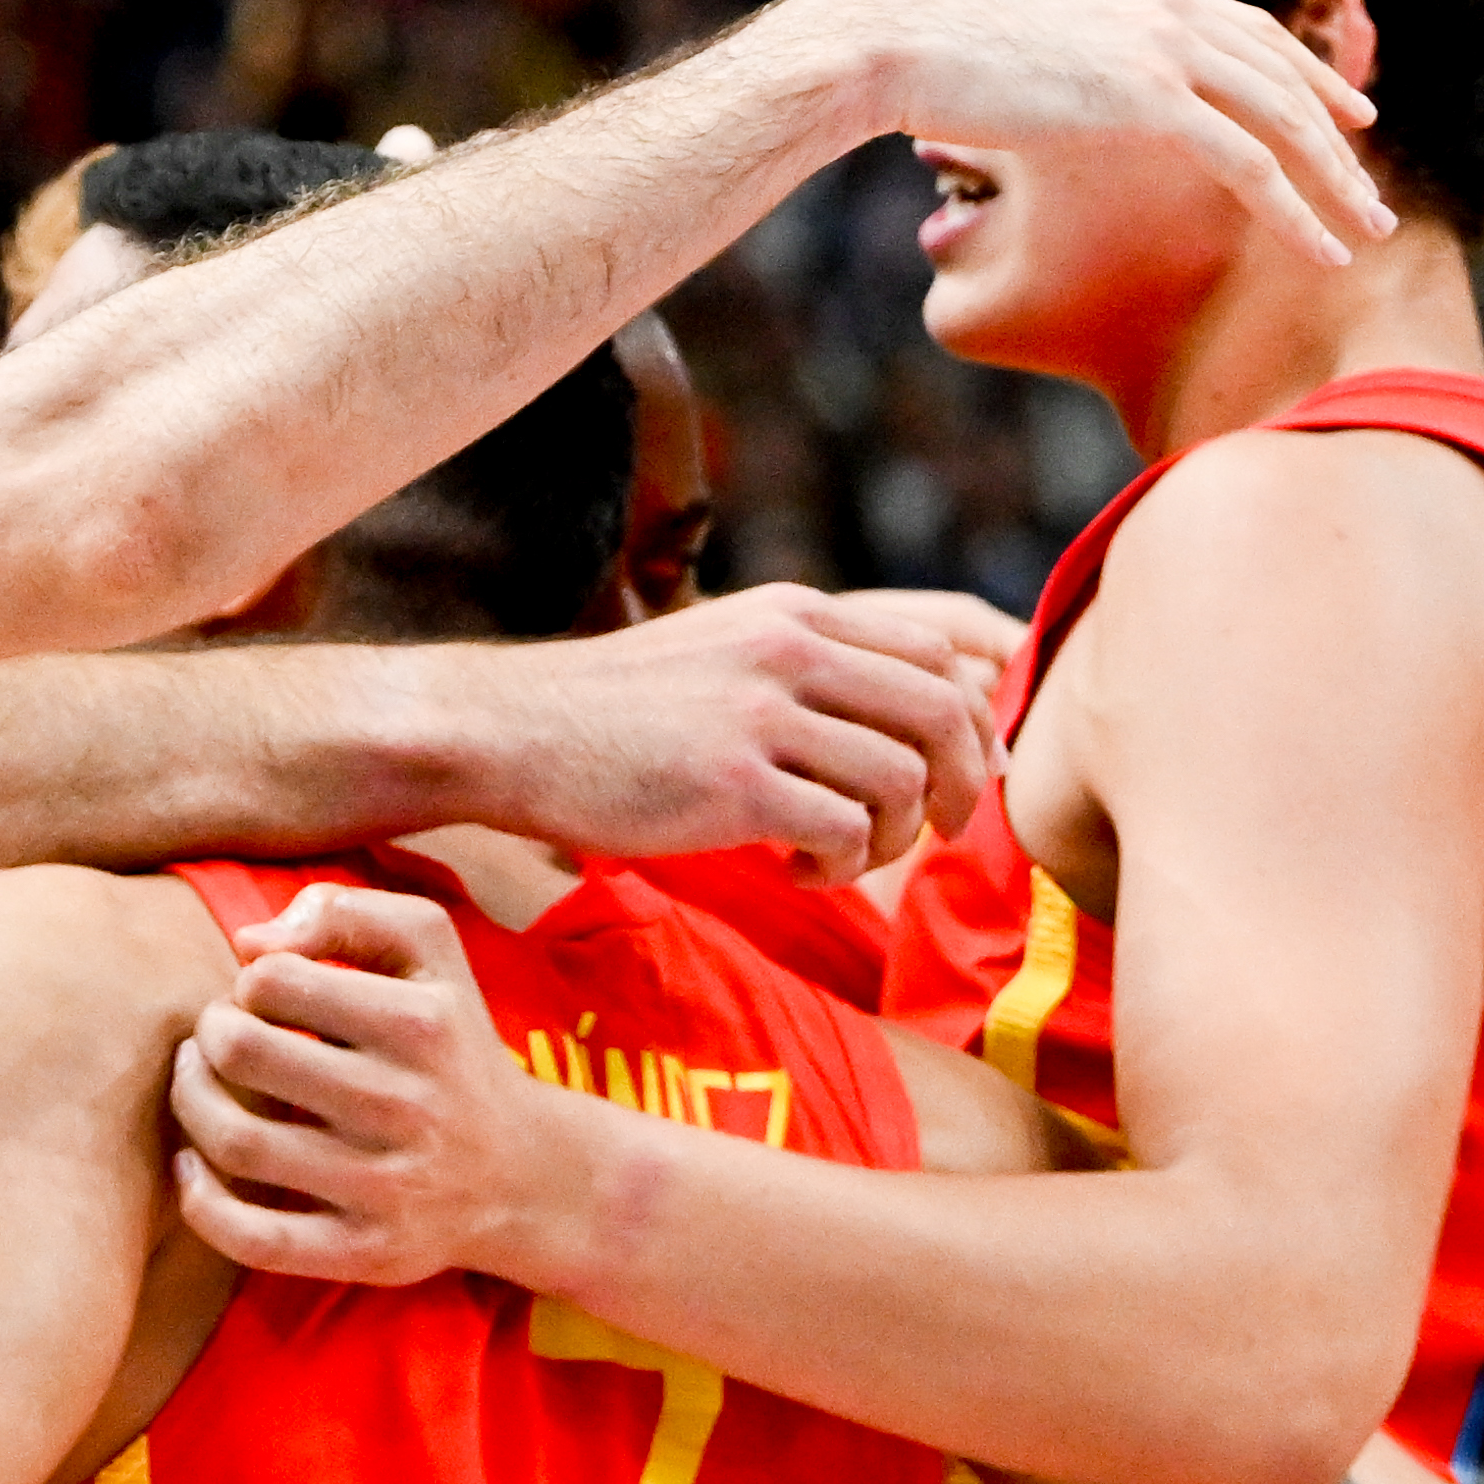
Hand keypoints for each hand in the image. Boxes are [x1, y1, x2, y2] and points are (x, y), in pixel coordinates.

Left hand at [169, 884, 580, 1285]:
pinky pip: (252, 1238)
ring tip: (198, 1083)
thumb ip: (346, 912)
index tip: (264, 999)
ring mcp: (383, 1187)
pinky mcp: (364, 1252)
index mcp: (419, 1023)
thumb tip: (249, 943)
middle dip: (208, 1033)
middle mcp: (404, 1106)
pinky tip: (192, 1165)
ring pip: (236, 1141)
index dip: (249, 981)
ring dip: (190, 1102)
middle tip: (220, 1036)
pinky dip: (198, 1201)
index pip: (272, 980)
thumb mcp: (431, 952)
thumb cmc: (454, 1045)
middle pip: (242, 1053)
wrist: (524, 1173)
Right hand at [456, 584, 997, 875]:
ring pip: (900, 780)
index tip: (967, 776)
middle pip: (940, 714)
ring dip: (891, 838)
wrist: (508, 731)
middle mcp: (787, 649)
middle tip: (941, 832)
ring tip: (840, 856)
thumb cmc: (617, 711)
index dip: (975, 723)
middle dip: (961, 787)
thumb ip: (810, 668)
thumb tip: (916, 725)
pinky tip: (795, 870)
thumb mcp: (723, 650)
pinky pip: (841, 832)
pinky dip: (838, 866)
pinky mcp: (730, 784)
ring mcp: (758, 714)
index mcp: (794, 614)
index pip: (938, 653)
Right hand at [863, 0, 1393, 267]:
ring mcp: (1163, 50)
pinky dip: (1293, 210)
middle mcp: (1165, 5)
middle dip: (1336, 134)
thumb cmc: (917, 20)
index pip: (1246, 29)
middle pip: (1279, 73)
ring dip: (1334, 183)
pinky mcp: (1149, 102)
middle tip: (1370, 186)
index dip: (1302, 71)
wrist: (896, 44)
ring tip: (1367, 233)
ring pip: (1280, 121)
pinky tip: (1321, 249)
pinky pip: (1246, 164)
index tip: (1343, 109)